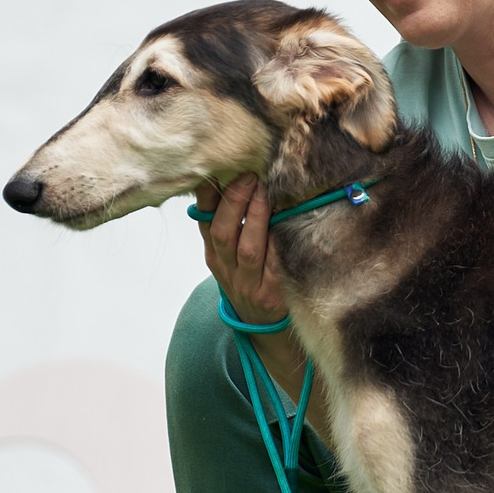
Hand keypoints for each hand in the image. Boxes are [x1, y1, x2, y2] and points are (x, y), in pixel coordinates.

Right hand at [194, 176, 287, 323]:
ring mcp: (248, 283)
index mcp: (213, 254)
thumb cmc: (248, 277)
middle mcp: (226, 268)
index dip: (210, 195)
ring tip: (266, 191)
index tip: (220, 169)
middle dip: (235, 200)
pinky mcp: (272, 293)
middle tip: (249, 174)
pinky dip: (279, 241)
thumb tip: (236, 175)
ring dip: (256, 216)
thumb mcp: (230, 253)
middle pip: (222, 232)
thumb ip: (231, 221)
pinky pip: (276, 264)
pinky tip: (288, 220)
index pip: (205, 221)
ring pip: (248, 248)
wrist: (261, 323)